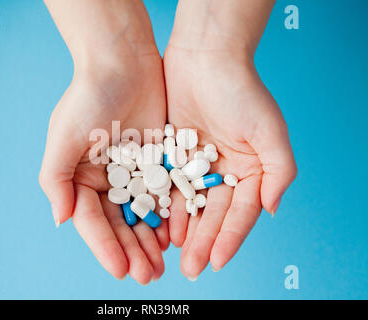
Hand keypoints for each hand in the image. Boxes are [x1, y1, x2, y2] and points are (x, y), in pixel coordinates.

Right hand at [40, 0, 167, 283]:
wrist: (123, 62)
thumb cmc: (89, 97)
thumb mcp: (63, 137)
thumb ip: (57, 179)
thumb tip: (62, 220)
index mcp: (80, 178)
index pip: (93, 221)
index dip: (105, 247)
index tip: (122, 270)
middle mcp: (105, 180)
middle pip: (119, 224)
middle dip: (132, 251)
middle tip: (148, 275)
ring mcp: (133, 172)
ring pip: (143, 214)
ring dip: (151, 241)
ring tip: (163, 265)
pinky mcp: (157, 161)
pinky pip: (163, 194)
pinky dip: (168, 216)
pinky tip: (175, 236)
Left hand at [163, 46, 296, 279]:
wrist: (205, 57)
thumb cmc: (241, 91)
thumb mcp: (269, 131)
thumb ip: (278, 172)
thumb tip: (270, 210)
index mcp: (251, 169)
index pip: (241, 212)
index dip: (230, 238)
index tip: (217, 263)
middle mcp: (224, 170)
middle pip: (213, 214)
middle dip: (204, 242)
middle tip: (192, 269)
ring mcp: (197, 163)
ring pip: (190, 204)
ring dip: (184, 230)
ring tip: (175, 254)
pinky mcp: (173, 153)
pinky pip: (168, 185)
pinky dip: (166, 206)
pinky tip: (161, 225)